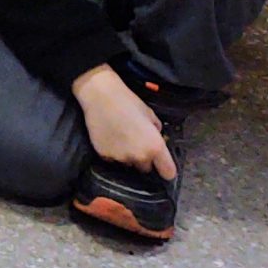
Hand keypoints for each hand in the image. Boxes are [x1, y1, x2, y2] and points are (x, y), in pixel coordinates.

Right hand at [74, 65, 176, 179]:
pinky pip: (112, 159)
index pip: (168, 172)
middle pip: (146, 168)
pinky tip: (109, 137)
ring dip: (127, 155)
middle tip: (136, 143)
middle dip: (144, 159)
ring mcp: (121, 157)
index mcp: (155, 147)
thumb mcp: (150, 115)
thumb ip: (156, 132)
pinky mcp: (104, 155)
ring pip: (128, 163)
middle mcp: (140, 156)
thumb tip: (156, 140)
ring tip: (120, 138)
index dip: (166, 168)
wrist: (99, 95)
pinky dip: (112, 151)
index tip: (161, 163)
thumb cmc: (128, 101)